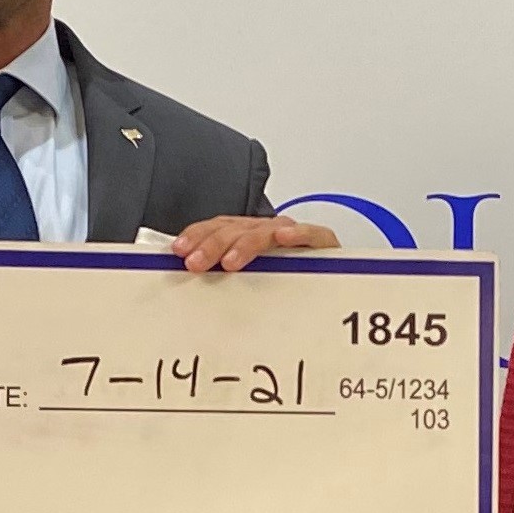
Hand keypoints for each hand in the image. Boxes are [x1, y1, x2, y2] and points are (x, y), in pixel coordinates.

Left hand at [170, 214, 340, 273]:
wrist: (334, 285)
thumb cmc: (287, 285)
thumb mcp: (247, 282)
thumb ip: (222, 278)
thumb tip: (186, 280)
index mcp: (247, 236)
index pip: (218, 227)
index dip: (198, 235)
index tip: (179, 251)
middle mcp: (268, 231)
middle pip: (236, 229)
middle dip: (213, 244)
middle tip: (196, 262)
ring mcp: (294, 235)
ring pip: (266, 231)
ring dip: (246, 243)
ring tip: (230, 261)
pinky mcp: (322, 243)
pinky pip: (311, 235)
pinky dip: (297, 235)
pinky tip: (283, 238)